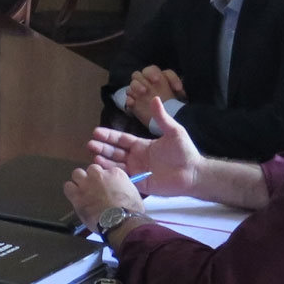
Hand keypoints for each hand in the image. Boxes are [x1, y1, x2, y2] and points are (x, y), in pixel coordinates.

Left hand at [63, 164, 143, 226]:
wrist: (119, 221)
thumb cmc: (129, 211)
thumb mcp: (134, 195)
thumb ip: (124, 188)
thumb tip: (122, 191)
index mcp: (115, 174)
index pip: (106, 170)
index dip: (105, 179)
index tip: (105, 186)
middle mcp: (99, 175)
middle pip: (91, 169)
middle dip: (92, 177)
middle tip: (93, 188)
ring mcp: (87, 184)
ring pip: (77, 174)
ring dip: (79, 181)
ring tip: (82, 190)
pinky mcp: (77, 194)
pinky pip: (68, 186)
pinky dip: (70, 191)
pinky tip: (75, 196)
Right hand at [85, 97, 201, 196]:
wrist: (193, 173)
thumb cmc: (185, 152)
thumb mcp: (174, 131)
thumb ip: (162, 118)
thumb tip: (155, 98)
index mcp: (142, 145)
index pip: (121, 140)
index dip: (109, 136)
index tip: (96, 132)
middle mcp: (136, 158)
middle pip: (115, 152)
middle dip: (102, 147)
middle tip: (90, 144)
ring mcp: (137, 171)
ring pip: (116, 165)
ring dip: (105, 161)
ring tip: (94, 156)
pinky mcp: (140, 185)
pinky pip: (124, 179)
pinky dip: (113, 176)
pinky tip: (104, 172)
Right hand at [126, 66, 183, 125]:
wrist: (169, 121)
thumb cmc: (176, 107)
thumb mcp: (179, 97)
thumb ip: (175, 92)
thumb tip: (171, 91)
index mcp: (158, 79)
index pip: (152, 70)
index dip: (153, 73)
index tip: (157, 80)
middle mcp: (147, 84)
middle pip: (138, 74)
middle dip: (143, 79)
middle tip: (147, 87)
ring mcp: (139, 93)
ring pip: (132, 84)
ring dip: (136, 87)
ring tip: (142, 93)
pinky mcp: (134, 104)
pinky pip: (128, 99)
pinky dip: (130, 100)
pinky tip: (133, 104)